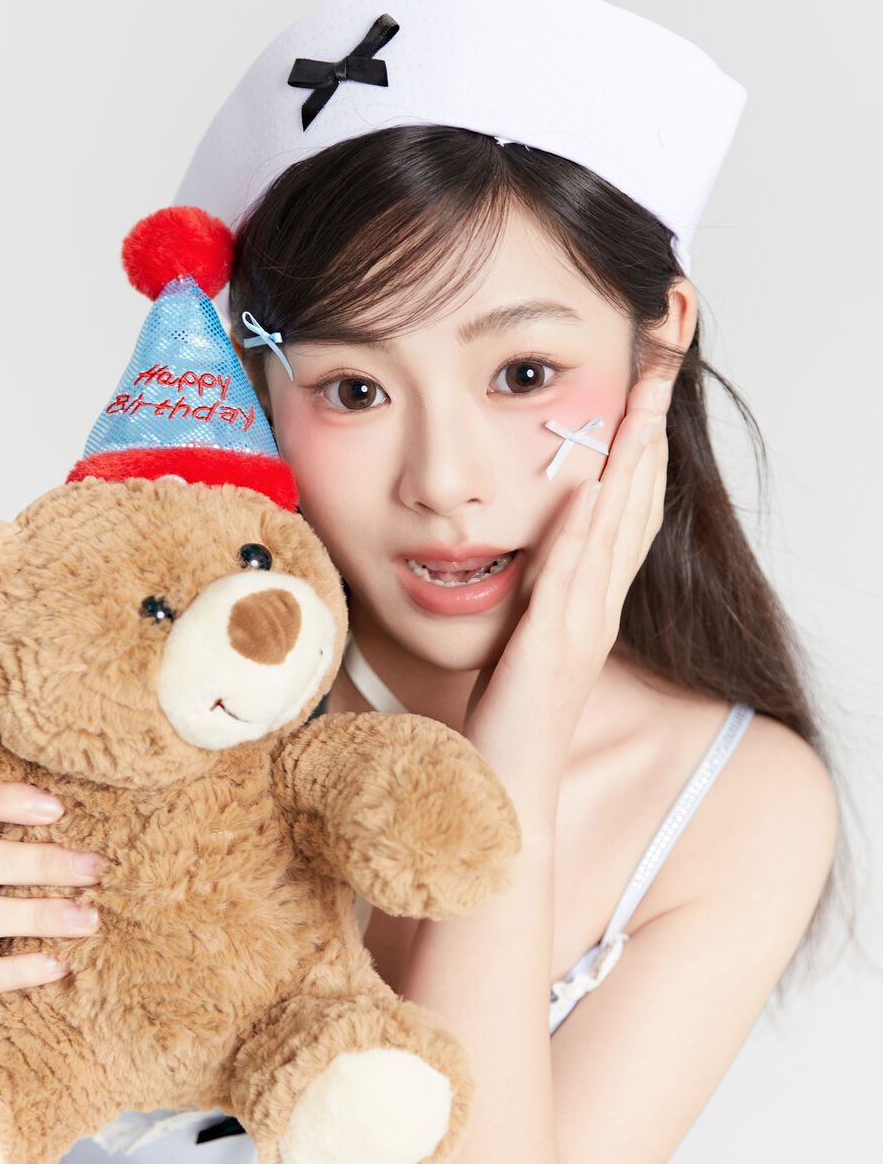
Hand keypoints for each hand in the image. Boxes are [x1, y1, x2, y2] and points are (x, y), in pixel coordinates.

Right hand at [0, 782, 101, 998]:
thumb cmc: (27, 879)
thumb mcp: (27, 845)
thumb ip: (52, 827)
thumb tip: (118, 810)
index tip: (57, 808)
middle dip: (37, 863)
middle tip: (94, 868)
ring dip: (35, 916)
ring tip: (88, 920)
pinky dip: (17, 971)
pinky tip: (60, 964)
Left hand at [465, 372, 672, 797]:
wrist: (504, 789)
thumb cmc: (504, 720)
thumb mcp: (518, 638)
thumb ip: (531, 593)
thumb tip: (520, 549)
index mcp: (592, 606)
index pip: (628, 515)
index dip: (642, 455)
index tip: (647, 397)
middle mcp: (598, 610)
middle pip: (635, 508)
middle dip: (647, 438)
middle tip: (660, 373)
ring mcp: (581, 627)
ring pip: (614, 531)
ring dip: (629, 465)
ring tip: (641, 406)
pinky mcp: (552, 645)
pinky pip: (572, 576)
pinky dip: (584, 529)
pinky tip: (593, 485)